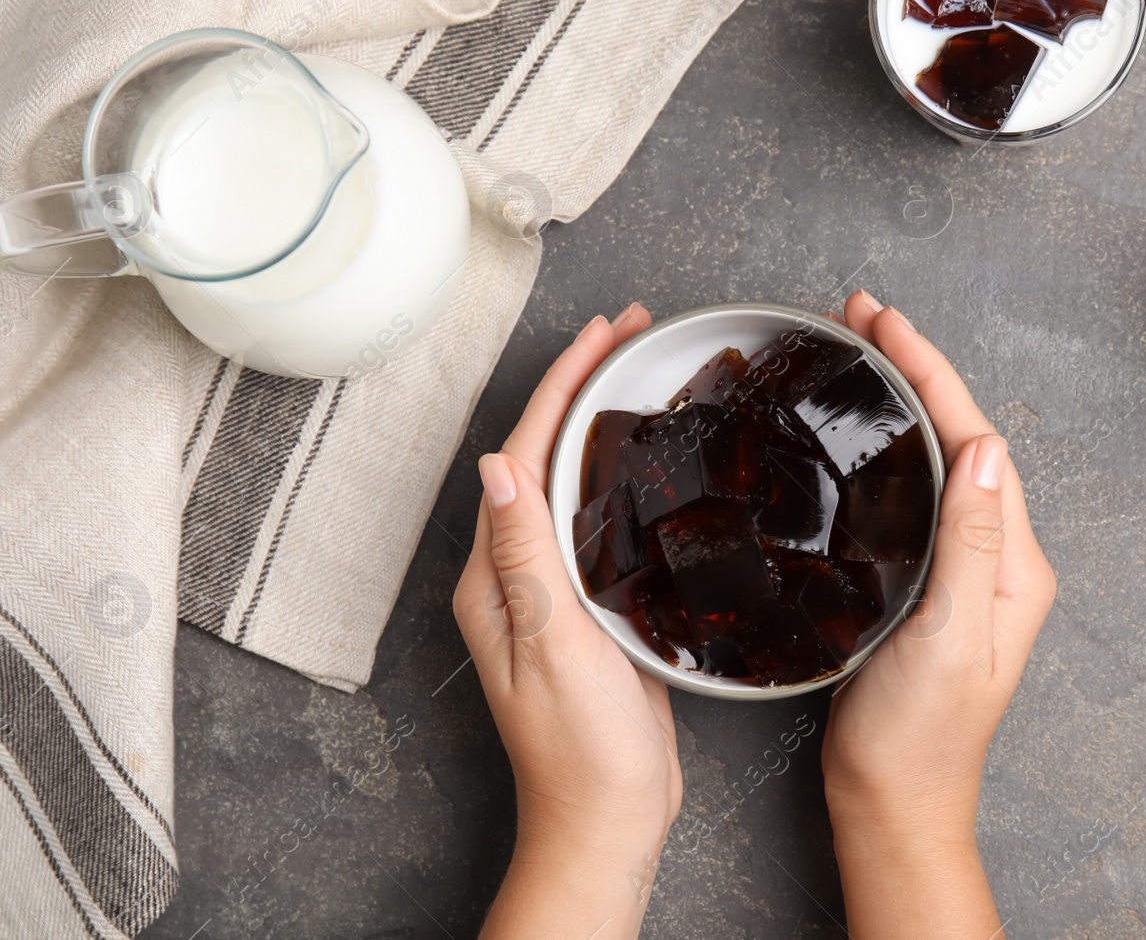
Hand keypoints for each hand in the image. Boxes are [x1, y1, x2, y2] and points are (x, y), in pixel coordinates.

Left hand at [453, 304, 680, 939]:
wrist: (607, 814)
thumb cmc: (579, 746)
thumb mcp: (550, 643)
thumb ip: (524, 555)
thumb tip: (496, 464)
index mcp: (494, 574)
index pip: (524, 454)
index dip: (562, 386)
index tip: (601, 333)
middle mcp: (515, 572)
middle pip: (544, 453)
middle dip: (581, 384)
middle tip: (630, 330)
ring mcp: (552, 588)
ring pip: (572, 479)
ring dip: (600, 419)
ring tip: (638, 370)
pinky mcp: (590, 606)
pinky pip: (598, 519)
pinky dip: (620, 472)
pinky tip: (651, 459)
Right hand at [821, 290, 1056, 934]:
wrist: (893, 801)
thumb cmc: (921, 737)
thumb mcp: (950, 636)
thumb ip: (970, 541)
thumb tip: (985, 448)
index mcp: (1011, 561)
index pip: (974, 438)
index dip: (929, 371)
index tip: (883, 322)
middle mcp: (996, 555)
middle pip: (958, 434)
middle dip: (915, 367)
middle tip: (862, 316)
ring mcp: (961, 568)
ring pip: (936, 456)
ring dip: (903, 398)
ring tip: (861, 352)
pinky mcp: (927, 582)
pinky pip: (913, 491)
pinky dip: (888, 445)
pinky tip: (861, 434)